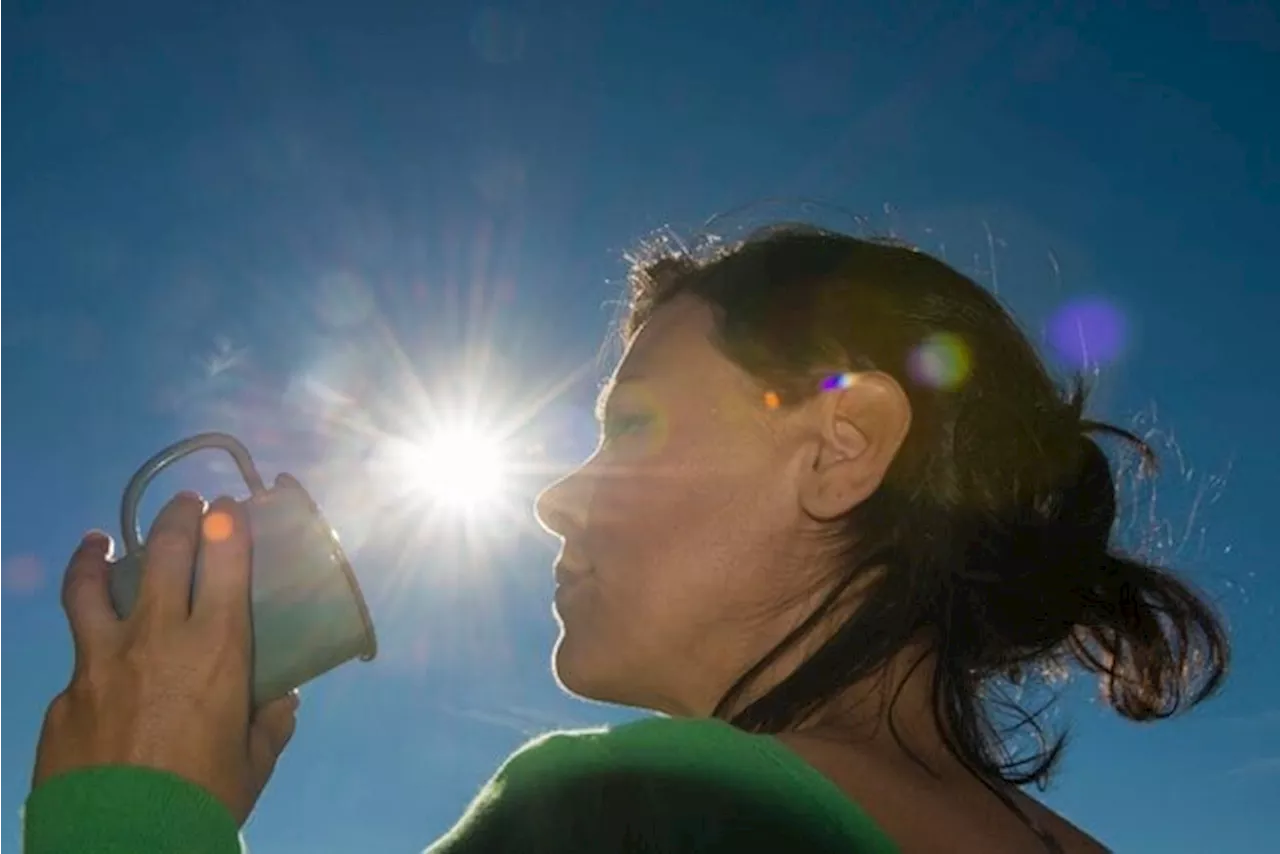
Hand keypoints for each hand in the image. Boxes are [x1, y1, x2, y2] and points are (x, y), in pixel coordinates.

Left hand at [32, 492, 297, 824]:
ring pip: (91, 588)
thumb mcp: (254, 762)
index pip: (224, 560)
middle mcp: (156, 639)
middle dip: (177, 518)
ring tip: (98, 541)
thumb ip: (270, 722)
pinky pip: (78, 661)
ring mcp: (100, 663)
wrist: (122, 844)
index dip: (227, 524)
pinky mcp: (64, 696)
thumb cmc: (204, 800)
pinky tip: (97, 667)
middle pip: (163, 554)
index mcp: (216, 648)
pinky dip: (89, 651)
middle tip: (186, 505)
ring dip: (97, 555)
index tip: (229, 507)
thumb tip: (281, 699)